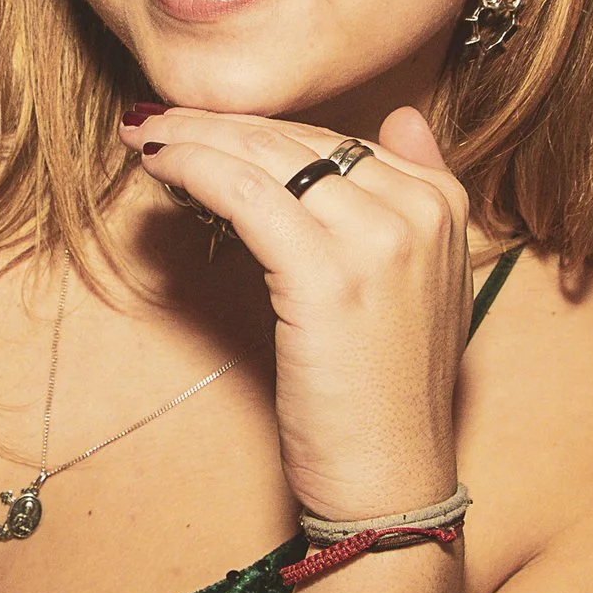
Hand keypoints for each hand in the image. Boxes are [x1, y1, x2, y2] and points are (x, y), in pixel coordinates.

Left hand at [121, 105, 469, 522]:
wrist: (390, 477)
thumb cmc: (387, 392)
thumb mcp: (427, 283)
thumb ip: (420, 193)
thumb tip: (402, 115)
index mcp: (445, 203)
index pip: (336, 139)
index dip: (263, 127)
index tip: (206, 125)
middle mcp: (419, 211)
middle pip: (298, 141)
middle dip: (219, 125)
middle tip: (158, 122)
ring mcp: (378, 241)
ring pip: (265, 157)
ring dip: (194, 139)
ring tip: (147, 139)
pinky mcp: (326, 276)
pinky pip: (244, 194)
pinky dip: (195, 169)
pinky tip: (162, 169)